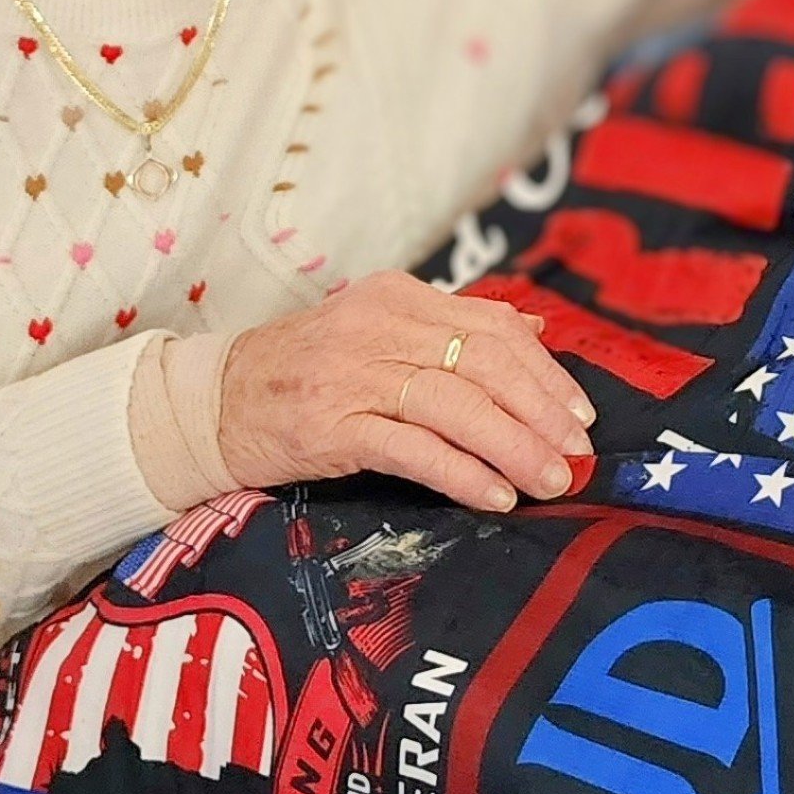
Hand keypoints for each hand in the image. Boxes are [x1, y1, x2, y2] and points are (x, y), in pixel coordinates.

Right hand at [219, 272, 594, 511]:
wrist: (213, 402)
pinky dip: (463, 473)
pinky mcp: (332, 427)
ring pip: (458, 407)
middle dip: (542, 412)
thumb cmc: (304, 371)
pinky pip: (414, 450)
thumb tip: (535, 325)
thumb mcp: (376, 329)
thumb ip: (453, 326)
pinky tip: (495, 496)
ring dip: (514, 448)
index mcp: (398, 298)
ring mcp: (354, 375)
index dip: (545, 372)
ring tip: (550, 480)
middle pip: (485, 364)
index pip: (494, 327)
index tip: (579, 413)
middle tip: (578, 453)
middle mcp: (379, 327)